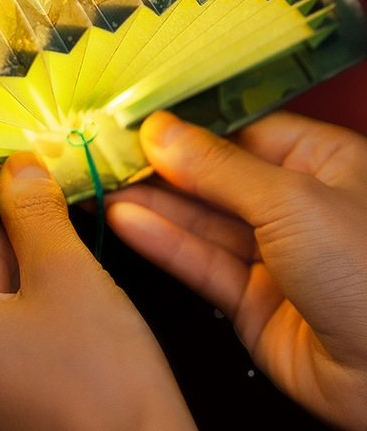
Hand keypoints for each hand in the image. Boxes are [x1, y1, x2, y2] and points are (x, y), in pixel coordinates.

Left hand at [0, 151, 235, 430]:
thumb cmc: (105, 377)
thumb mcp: (66, 269)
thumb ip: (32, 208)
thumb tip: (16, 165)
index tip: (28, 173)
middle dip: (12, 239)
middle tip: (59, 217)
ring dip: (19, 276)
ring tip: (68, 274)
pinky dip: (18, 316)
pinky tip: (61, 313)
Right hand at [107, 110, 366, 430]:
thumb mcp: (292, 201)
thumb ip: (218, 167)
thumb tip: (163, 133)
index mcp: (325, 165)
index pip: (244, 135)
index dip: (193, 132)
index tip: (142, 127)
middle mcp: (299, 208)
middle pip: (217, 179)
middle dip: (164, 169)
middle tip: (109, 156)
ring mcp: (276, 257)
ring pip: (204, 224)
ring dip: (154, 206)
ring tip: (104, 186)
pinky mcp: (253, 303)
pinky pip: (202, 265)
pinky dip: (164, 244)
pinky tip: (128, 222)